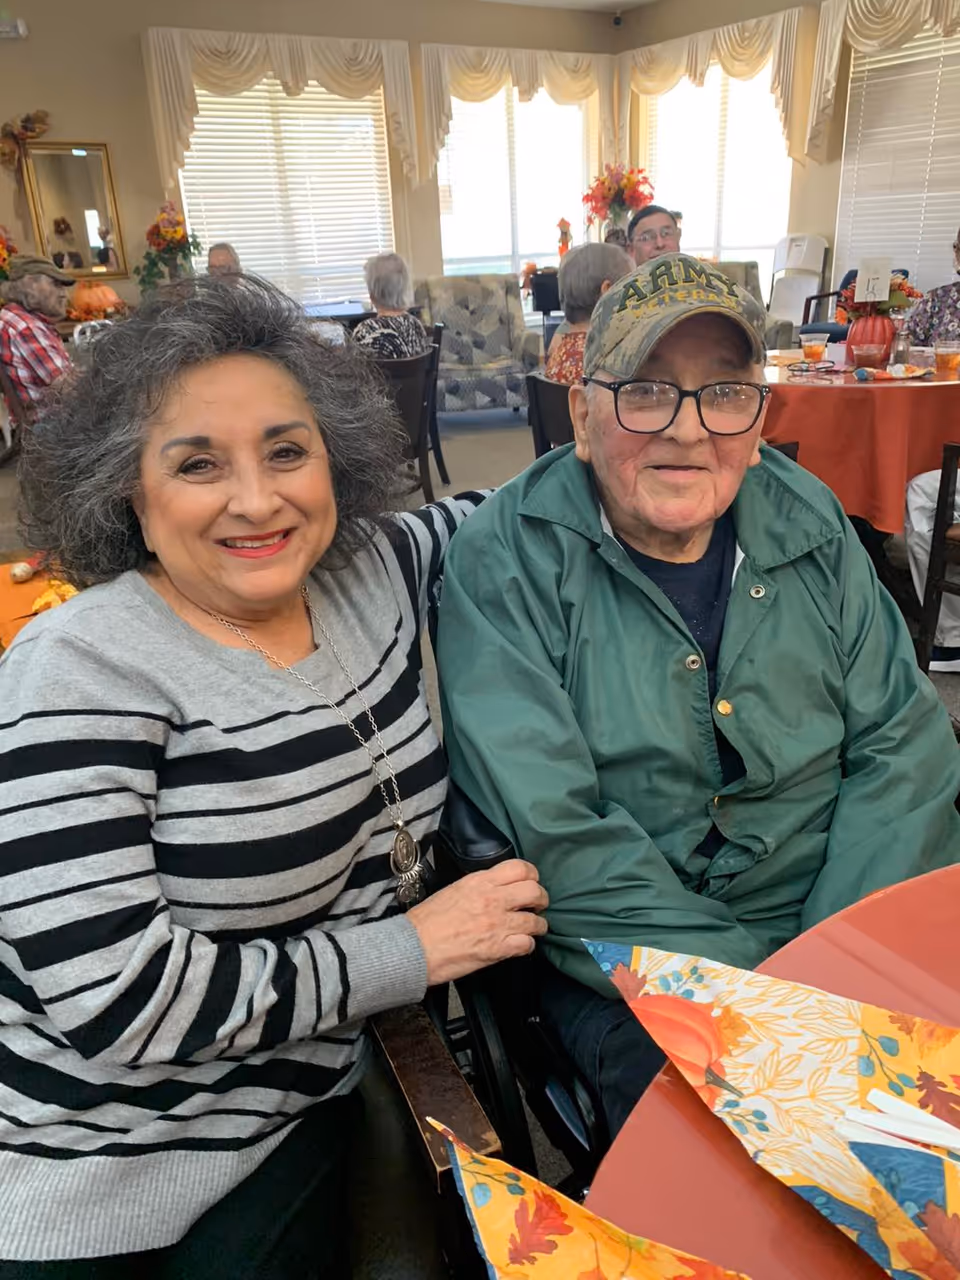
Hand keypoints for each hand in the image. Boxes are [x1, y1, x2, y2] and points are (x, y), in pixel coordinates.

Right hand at [406, 860, 548, 986]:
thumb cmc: (427, 921)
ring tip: (533, 928)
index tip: (530, 882)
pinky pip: (527, 944)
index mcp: (480, 882)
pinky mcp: (497, 949)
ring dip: (537, 925)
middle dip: (540, 899)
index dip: (531, 875)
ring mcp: (497, 925)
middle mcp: (492, 900)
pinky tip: (520, 945)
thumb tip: (495, 888)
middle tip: (537, 905)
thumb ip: (479, 886)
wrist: (413, 947)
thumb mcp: (453, 890)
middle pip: (534, 891)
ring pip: (536, 921)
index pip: (520, 868)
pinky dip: (527, 945)